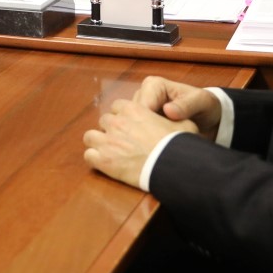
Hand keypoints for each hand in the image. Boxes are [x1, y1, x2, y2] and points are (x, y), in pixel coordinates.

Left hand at [83, 98, 197, 186]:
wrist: (170, 166)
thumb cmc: (178, 145)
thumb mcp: (183, 124)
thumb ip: (174, 116)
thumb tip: (174, 113)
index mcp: (133, 110)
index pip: (117, 106)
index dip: (122, 116)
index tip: (129, 125)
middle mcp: (116, 122)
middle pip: (104, 121)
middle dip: (110, 129)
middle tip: (121, 141)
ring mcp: (107, 141)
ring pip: (90, 136)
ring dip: (98, 142)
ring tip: (109, 151)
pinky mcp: (104, 160)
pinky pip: (89, 155)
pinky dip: (95, 159)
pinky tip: (105, 164)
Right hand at [134, 76, 222, 140]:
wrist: (209, 118)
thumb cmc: (205, 105)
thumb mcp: (201, 102)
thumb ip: (186, 105)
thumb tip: (168, 110)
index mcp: (153, 85)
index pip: (140, 106)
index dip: (148, 124)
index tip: (161, 139)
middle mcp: (143, 95)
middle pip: (133, 117)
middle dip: (146, 132)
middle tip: (163, 146)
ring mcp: (141, 109)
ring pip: (134, 126)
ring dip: (147, 138)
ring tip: (163, 147)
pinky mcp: (143, 122)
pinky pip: (138, 133)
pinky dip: (147, 142)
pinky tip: (159, 148)